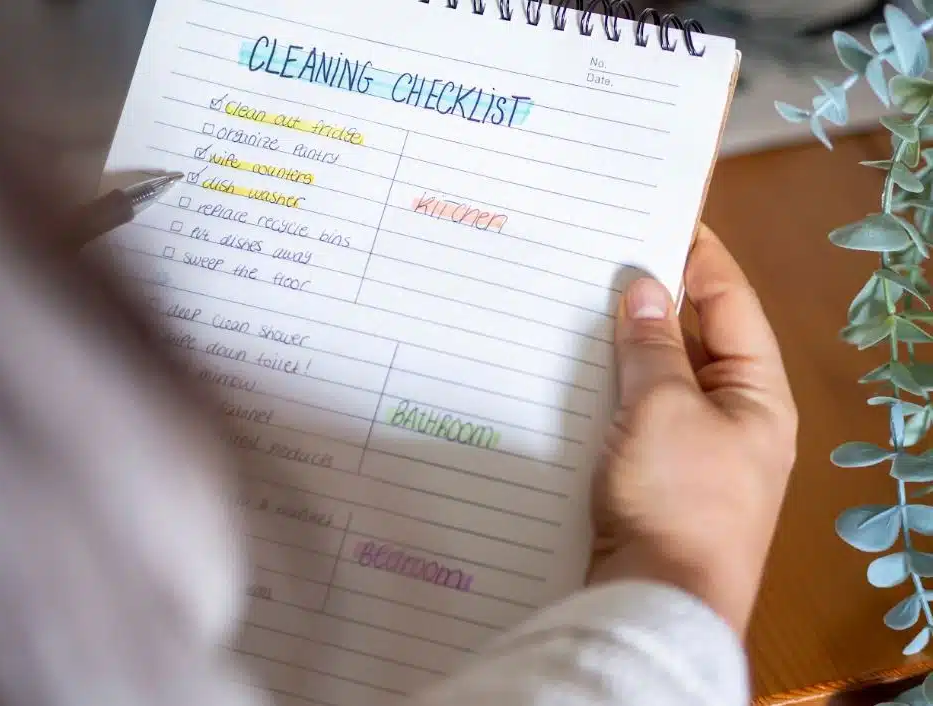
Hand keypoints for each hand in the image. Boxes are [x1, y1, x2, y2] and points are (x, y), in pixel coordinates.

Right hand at [587, 224, 797, 636]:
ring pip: (656, 378)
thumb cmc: (676, 499)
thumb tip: (645, 287)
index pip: (731, 304)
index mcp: (757, 396)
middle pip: (692, 340)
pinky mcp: (653, 475)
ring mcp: (690, 448)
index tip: (663, 216)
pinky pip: (632, 414)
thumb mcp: (663, 409)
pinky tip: (571, 369)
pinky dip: (609, 388)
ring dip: (624, 346)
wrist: (654, 601)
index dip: (701, 256)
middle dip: (652, 301)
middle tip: (604, 258)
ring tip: (580, 303)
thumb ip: (652, 347)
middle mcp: (731, 418)